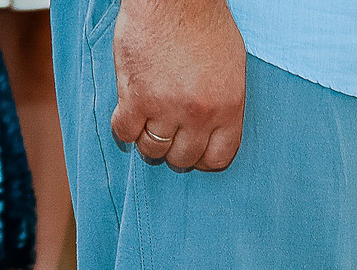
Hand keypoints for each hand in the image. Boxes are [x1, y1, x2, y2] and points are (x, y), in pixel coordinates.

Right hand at [111, 0, 245, 171]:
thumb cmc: (204, 24)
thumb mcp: (232, 67)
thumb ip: (224, 103)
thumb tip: (212, 129)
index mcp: (228, 107)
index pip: (217, 158)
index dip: (202, 158)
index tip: (192, 150)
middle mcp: (199, 114)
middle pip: (182, 158)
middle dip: (174, 149)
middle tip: (166, 132)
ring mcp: (167, 108)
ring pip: (152, 149)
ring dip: (148, 139)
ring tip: (147, 120)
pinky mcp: (136, 97)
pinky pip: (125, 132)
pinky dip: (124, 127)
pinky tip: (128, 113)